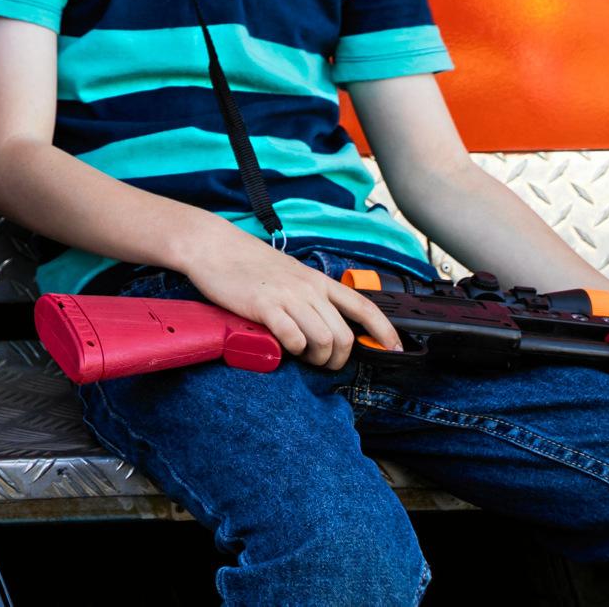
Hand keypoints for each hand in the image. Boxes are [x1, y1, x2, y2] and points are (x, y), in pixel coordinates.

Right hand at [181, 225, 400, 370]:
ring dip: (317, 358)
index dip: (384, 331)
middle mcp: (309, 289)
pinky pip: (294, 338)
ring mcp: (288, 296)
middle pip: (344, 334)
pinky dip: (294, 350)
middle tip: (321, 362)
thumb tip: (322, 322)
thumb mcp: (289, 273)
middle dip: (338, 358)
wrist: (213, 246)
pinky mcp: (265, 306)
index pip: (364, 307)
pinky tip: (284, 346)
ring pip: (324, 339)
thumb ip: (308, 294)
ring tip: (302, 356)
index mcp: (318, 281)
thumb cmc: (247, 263)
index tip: (395, 349)